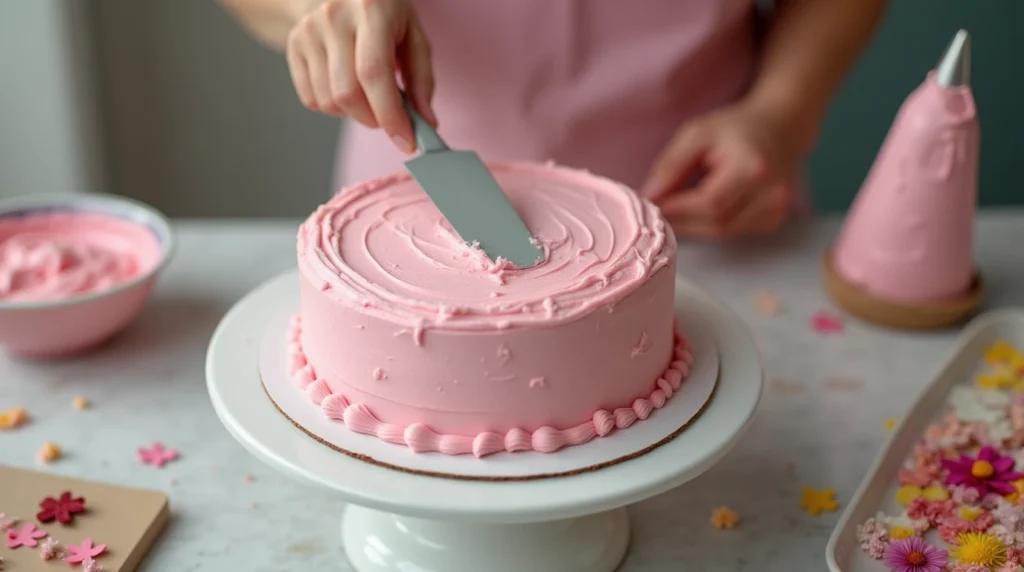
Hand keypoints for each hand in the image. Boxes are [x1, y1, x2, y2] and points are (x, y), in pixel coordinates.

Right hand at [285, 0, 433, 152]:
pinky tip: (346, 88)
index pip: (374, 72)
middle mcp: (334, 17)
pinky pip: (311, 100)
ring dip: (354, 114)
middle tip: (388, 117)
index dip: (390, 114)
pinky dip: (334, 108)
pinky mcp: (294, 46)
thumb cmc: (384, 14)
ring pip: (329, 102)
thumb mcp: (414, 36)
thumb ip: (422, 80)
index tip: (405, 141)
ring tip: (367, 96)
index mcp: (371, 10)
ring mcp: (309, 31)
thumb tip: (426, 124)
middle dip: (373, 120)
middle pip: (348, 93)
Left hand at [641, 99, 808, 237]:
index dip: (678, 208)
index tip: (652, 205)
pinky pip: (735, 231)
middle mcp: (772, 192)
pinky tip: (701, 211)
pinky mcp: (775, 218)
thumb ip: (672, 164)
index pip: (710, 202)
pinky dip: (713, 225)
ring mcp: (777, 208)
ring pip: (725, 232)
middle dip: (683, 221)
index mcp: (753, 167)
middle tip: (658, 212)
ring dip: (695, 226)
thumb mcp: (697, 134)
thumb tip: (650, 195)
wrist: (780, 127)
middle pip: (718, 223)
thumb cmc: (734, 128)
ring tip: (675, 210)